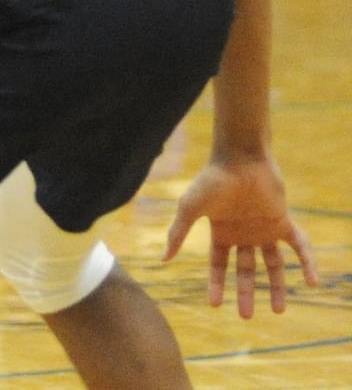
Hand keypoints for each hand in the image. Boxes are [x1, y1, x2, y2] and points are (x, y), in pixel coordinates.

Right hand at [163, 155, 319, 316]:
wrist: (239, 159)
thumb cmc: (211, 180)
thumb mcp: (190, 209)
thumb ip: (178, 233)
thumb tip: (163, 259)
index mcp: (221, 232)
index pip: (218, 264)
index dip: (216, 284)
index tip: (214, 305)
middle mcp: (243, 234)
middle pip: (246, 269)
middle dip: (246, 292)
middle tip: (246, 316)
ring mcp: (264, 229)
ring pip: (274, 264)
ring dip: (277, 287)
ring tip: (278, 311)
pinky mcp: (283, 222)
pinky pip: (300, 246)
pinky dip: (307, 263)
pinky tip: (312, 282)